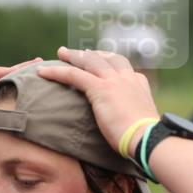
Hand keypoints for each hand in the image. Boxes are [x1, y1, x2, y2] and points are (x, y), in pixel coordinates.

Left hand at [37, 48, 158, 155]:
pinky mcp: (101, 89)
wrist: (148, 139)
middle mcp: (127, 78)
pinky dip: (57, 72)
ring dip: (73, 56)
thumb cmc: (146, 139)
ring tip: (60, 54)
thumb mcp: (142, 124)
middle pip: (106, 59)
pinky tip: (43, 72)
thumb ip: (134, 118)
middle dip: (91, 54)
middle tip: (78, 52)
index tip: (101, 62)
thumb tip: (131, 128)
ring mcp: (114, 82)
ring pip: (89, 61)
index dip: (110, 63)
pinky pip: (74, 75)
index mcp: (139, 85)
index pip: (123, 68)